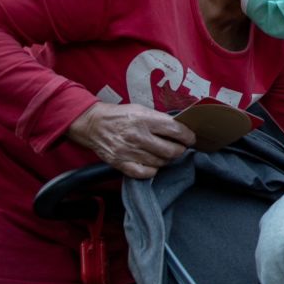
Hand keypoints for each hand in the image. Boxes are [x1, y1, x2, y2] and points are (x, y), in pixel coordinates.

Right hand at [67, 102, 194, 179]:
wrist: (93, 124)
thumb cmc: (120, 116)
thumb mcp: (141, 110)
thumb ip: (160, 119)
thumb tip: (181, 129)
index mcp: (144, 120)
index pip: (176, 131)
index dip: (188, 137)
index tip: (191, 139)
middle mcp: (137, 136)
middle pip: (171, 151)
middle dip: (180, 150)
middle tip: (180, 148)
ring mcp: (128, 151)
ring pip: (160, 163)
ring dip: (167, 160)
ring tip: (165, 154)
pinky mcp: (120, 163)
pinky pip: (145, 173)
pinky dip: (152, 170)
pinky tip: (152, 163)